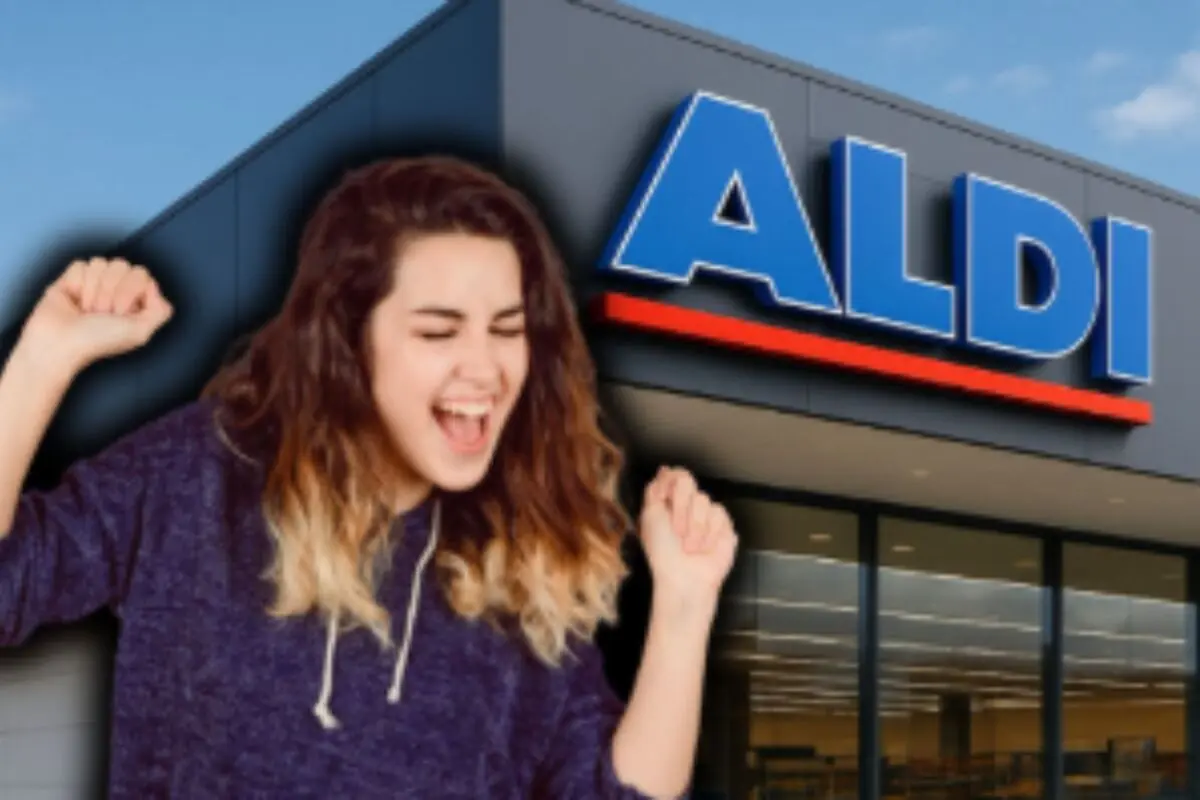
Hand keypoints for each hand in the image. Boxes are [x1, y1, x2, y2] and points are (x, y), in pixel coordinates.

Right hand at [18, 257, 173, 377]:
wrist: (59, 342)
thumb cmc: (98, 341)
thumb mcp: (141, 332)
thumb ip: (160, 310)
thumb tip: (151, 285)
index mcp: (136, 301)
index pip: (142, 275)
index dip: (131, 291)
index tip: (120, 313)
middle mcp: (118, 289)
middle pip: (122, 265)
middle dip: (111, 291)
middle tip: (102, 313)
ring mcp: (95, 282)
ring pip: (101, 263)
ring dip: (93, 290)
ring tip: (87, 310)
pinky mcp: (73, 278)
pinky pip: (80, 265)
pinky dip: (77, 284)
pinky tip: (74, 300)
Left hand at [638, 466, 737, 613]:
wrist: (684, 579)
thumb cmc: (663, 553)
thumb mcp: (650, 518)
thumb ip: (655, 490)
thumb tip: (664, 470)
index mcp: (668, 502)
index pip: (674, 475)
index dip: (671, 483)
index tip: (665, 499)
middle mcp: (688, 505)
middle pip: (688, 482)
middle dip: (681, 508)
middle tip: (677, 532)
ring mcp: (706, 515)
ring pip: (704, 500)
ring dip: (695, 527)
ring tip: (690, 547)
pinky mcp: (724, 526)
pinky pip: (719, 515)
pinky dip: (709, 534)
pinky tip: (704, 548)